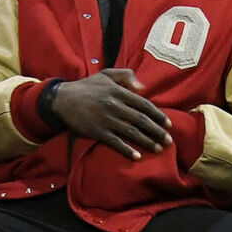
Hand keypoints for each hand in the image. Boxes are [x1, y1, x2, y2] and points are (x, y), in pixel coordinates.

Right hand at [50, 68, 170, 159]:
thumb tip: (143, 87)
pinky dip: (127, 150)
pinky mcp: (97, 132)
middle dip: (157, 131)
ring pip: (131, 132)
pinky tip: (137, 157)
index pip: (144, 105)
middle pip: (141, 120)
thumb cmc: (87, 87)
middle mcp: (115, 106)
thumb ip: (126, 76)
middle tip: (169, 141)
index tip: (169, 124)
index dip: (158, 115)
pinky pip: (115, 142)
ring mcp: (106, 120)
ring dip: (147, 142)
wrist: (62, 99)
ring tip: (159, 149)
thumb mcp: (106, 74)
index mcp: (118, 92)